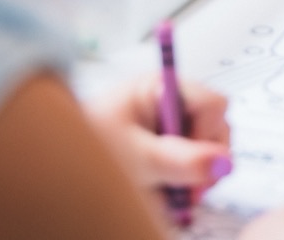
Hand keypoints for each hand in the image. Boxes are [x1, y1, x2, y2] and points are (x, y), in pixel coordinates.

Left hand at [85, 73, 232, 207]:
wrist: (59, 169)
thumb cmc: (89, 149)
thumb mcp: (136, 157)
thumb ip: (179, 161)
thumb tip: (224, 162)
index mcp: (161, 88)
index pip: (213, 104)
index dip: (209, 135)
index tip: (191, 164)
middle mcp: (171, 103)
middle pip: (215, 128)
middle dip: (205, 162)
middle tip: (188, 192)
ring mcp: (170, 127)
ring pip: (207, 151)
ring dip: (194, 177)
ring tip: (170, 195)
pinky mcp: (167, 149)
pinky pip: (192, 165)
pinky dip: (183, 184)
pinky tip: (164, 194)